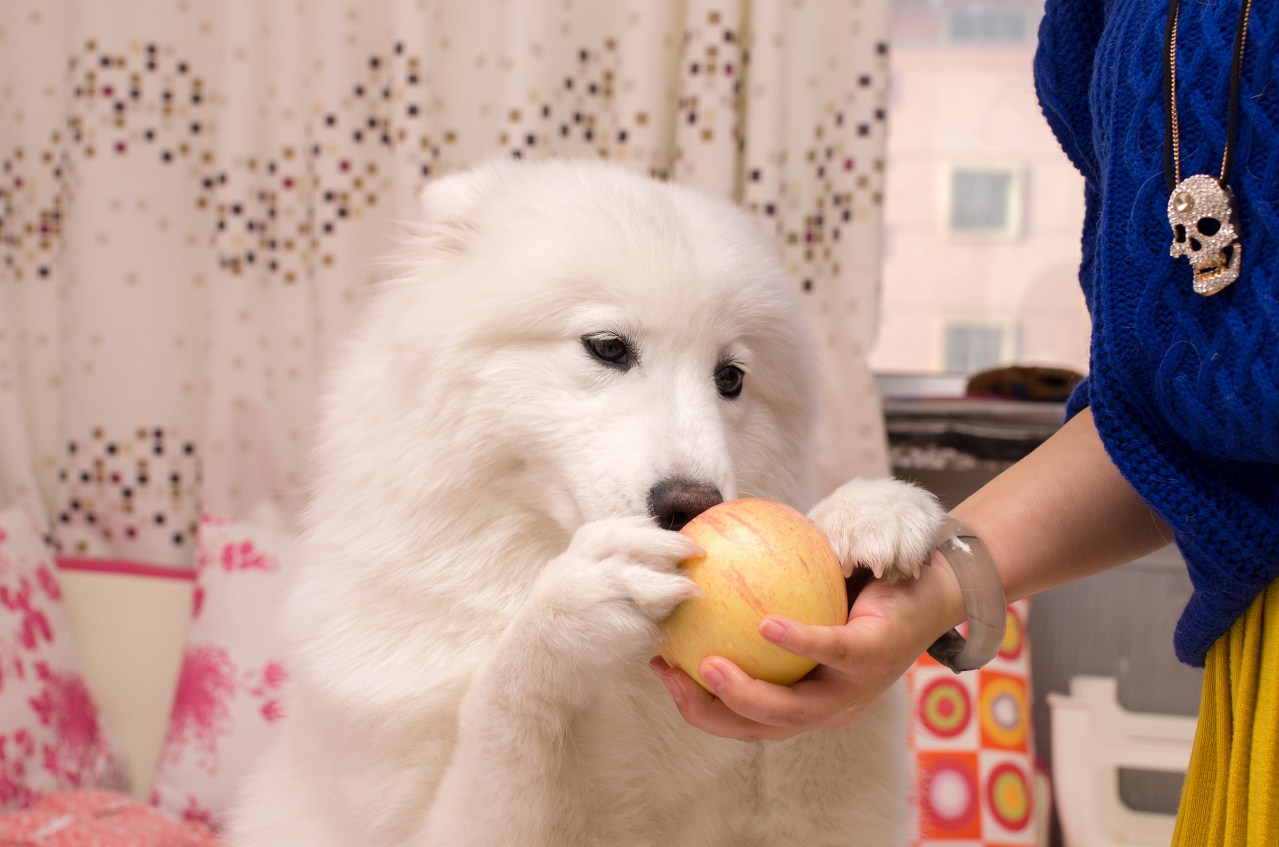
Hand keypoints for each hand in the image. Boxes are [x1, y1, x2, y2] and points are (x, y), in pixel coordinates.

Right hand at [649, 554, 962, 740]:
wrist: (929, 581)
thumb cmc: (856, 588)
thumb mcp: (800, 596)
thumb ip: (755, 594)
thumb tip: (693, 570)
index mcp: (805, 700)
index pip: (743, 718)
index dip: (697, 705)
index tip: (662, 670)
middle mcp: (829, 706)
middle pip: (760, 728)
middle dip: (711, 712)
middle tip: (673, 677)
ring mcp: (854, 687)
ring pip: (794, 709)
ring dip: (746, 693)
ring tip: (708, 666)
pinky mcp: (874, 656)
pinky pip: (829, 650)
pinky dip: (796, 642)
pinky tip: (765, 624)